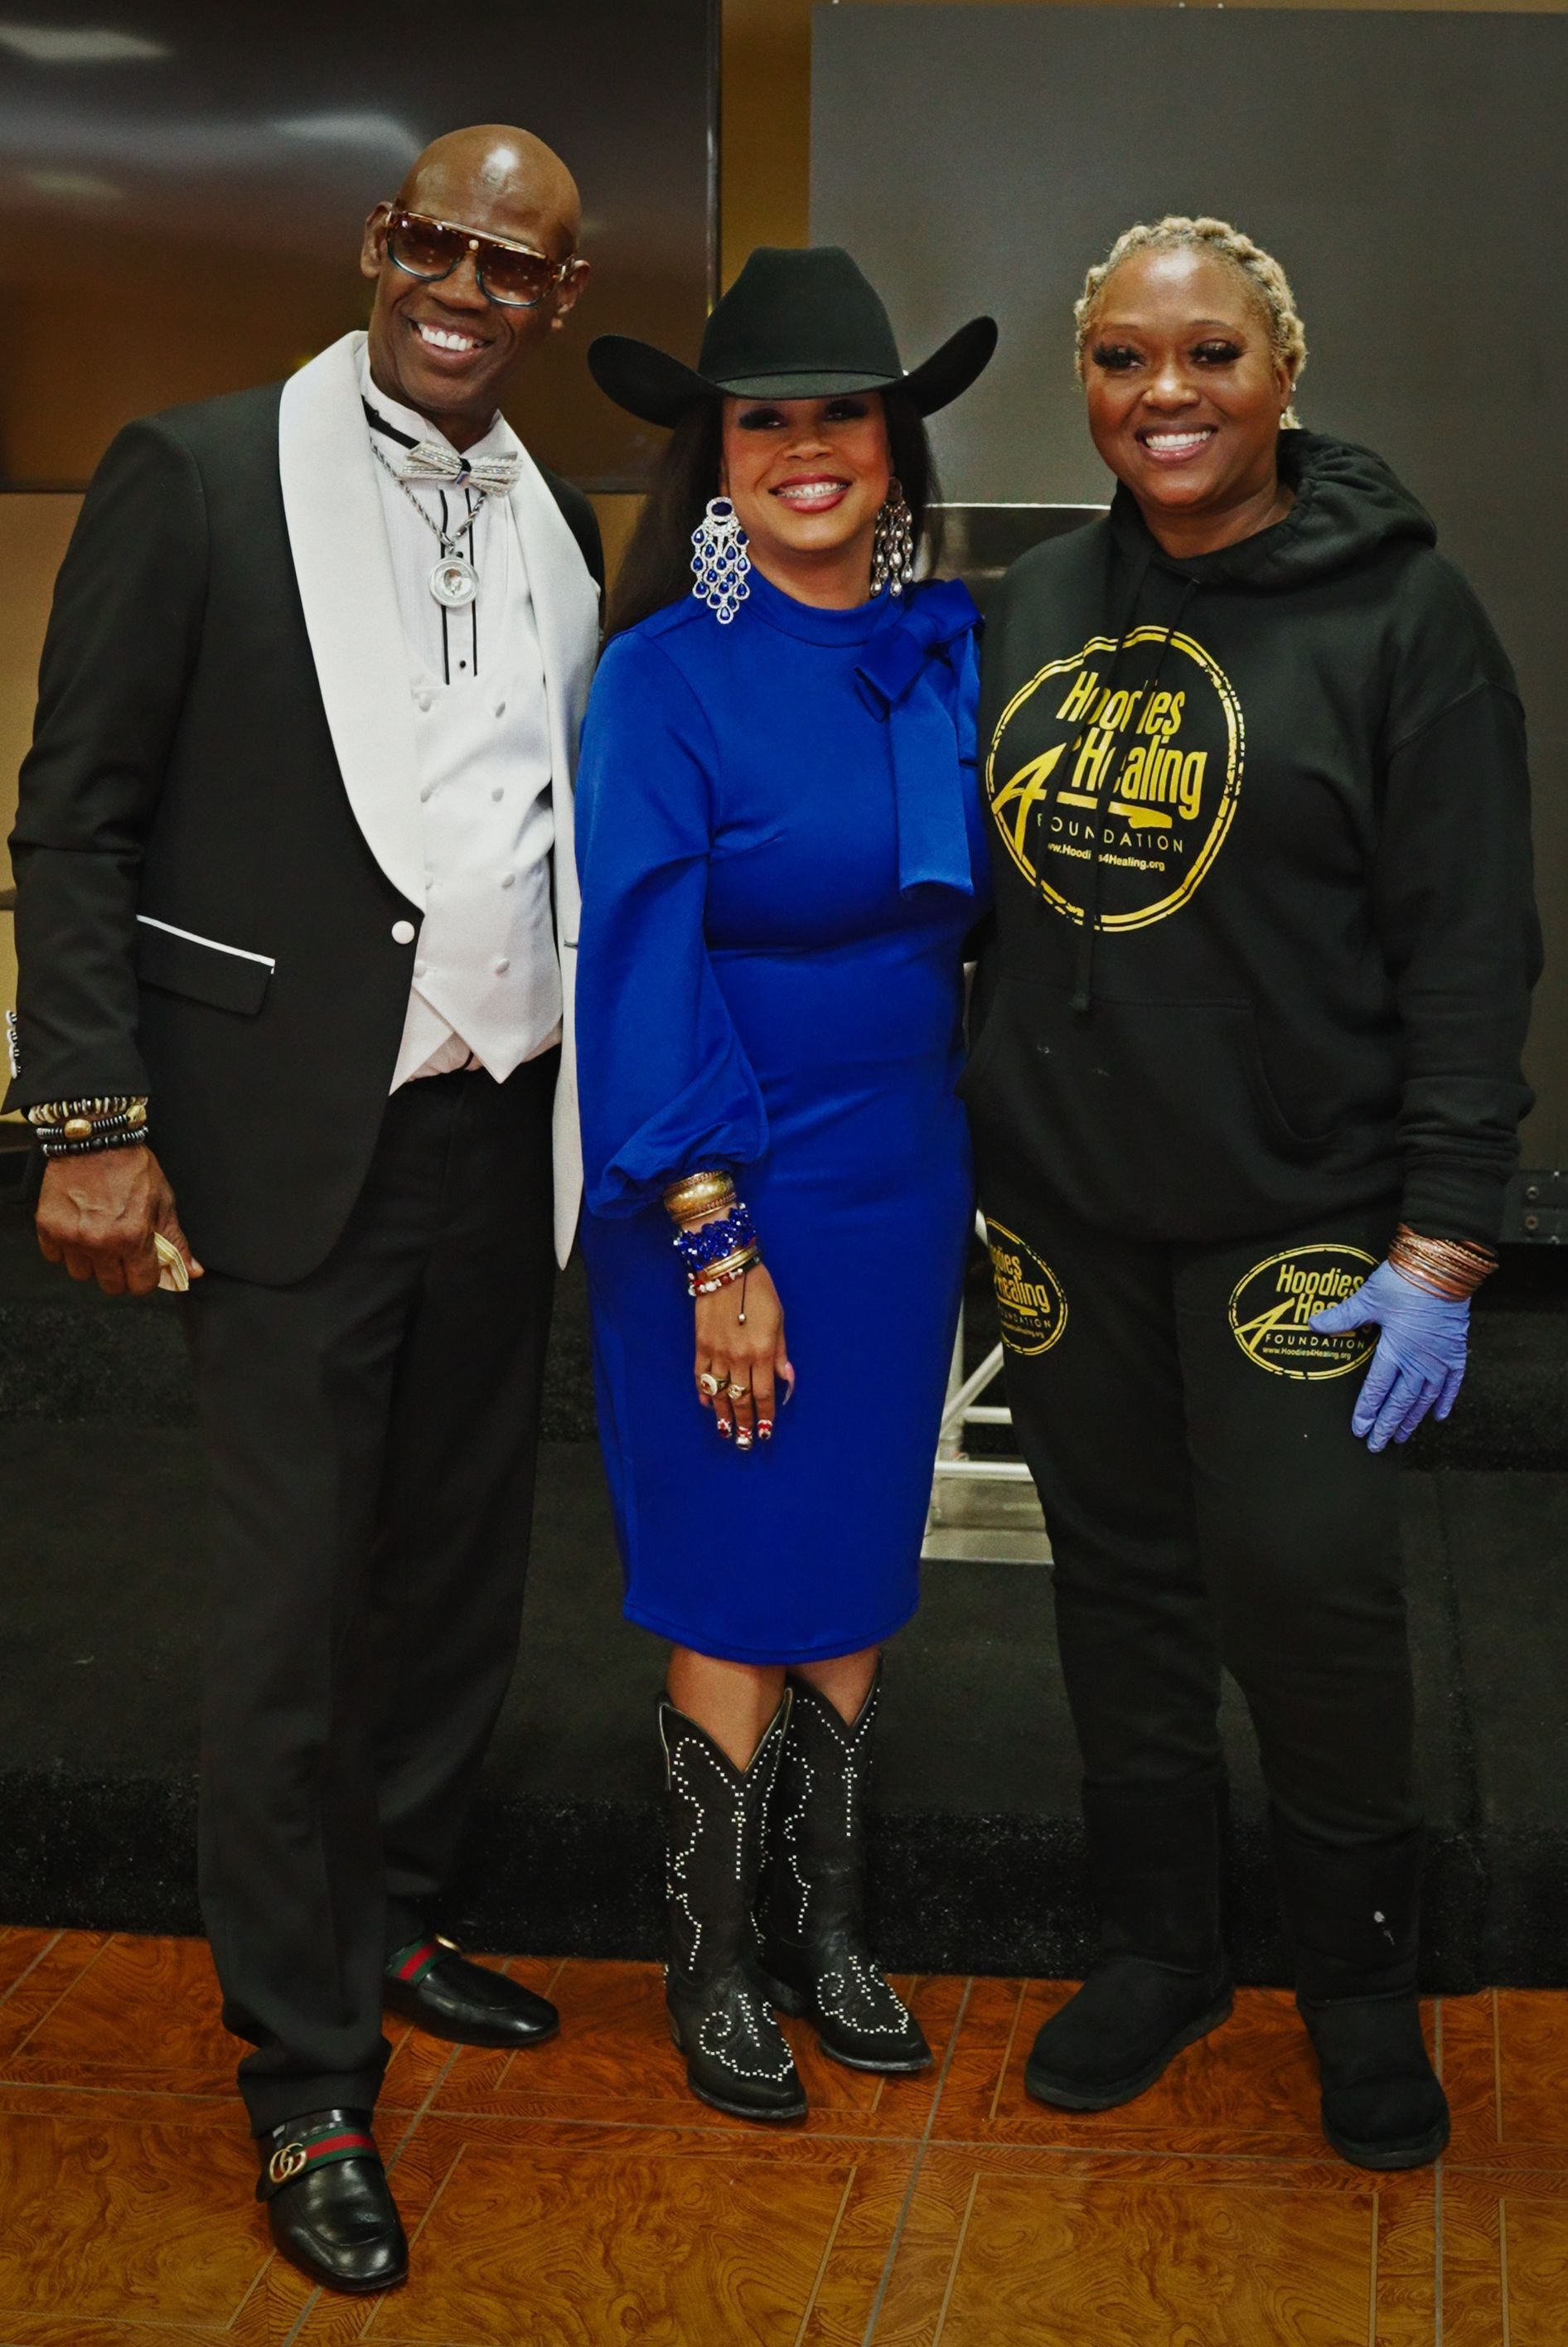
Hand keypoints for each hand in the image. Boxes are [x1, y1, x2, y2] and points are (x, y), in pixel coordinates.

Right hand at [36, 1145, 202, 1298]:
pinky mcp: (47, 1227)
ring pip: (81, 1274)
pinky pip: (54, 1257)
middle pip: (111, 1286)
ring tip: (98, 1236)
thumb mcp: (164, 1202)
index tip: (142, 1266)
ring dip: (90, 1261)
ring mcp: (71, 1236)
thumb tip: (192, 1272)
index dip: (144, 1278)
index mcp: (133, 1237)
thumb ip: (175, 1242)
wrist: (94, 1138)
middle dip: (119, 1273)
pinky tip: (78, 1227)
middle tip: (121, 1250)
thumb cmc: (131, 1167)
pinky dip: (65, 1247)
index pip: (140, 1285)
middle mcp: (100, 1242)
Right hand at [694, 1262, 791, 1449]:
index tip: (766, 1432)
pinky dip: (704, 1392)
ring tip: (725, 1433)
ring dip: (722, 1415)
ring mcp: (717, 1353)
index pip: (765, 1394)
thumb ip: (781, 1352)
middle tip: (745, 1443)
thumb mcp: (779, 1319)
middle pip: (741, 1399)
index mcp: (763, 1352)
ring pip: (719, 1393)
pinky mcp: (700, 1345)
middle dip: (744, 1424)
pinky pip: (700, 1376)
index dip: (766, 1416)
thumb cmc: (760, 1290)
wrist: (726, 1267)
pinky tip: (707, 1405)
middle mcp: (739, 1357)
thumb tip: (787, 1380)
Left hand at [1309, 1259, 1468, 1452]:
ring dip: (1412, 1418)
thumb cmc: (1404, 1280)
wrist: (1443, 1265)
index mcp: (1395, 1350)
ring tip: (1403, 1436)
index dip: (1367, 1411)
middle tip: (1378, 1445)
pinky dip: (1445, 1400)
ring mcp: (1440, 1358)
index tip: (1360, 1429)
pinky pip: (1453, 1383)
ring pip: (1425, 1397)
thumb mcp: (1368, 1298)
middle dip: (1388, 1425)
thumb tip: (1314, 1325)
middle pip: (1401, 1401)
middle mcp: (1419, 1360)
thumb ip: (1343, 1316)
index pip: (1377, 1389)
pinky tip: (1439, 1416)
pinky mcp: (1456, 1350)